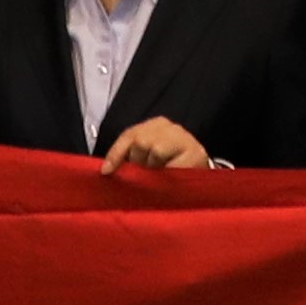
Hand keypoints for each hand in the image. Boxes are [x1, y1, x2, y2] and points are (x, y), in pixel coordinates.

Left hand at [99, 116, 213, 172]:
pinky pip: (172, 166)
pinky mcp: (197, 154)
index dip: (116, 154)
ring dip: (153, 170)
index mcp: (155, 124)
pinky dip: (166, 176)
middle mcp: (170, 127)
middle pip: (141, 141)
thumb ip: (128, 158)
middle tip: (146, 173)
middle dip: (139, 162)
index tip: (106, 172)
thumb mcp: (145, 159)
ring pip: (156, 150)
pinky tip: (170, 179)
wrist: (200, 175)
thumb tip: (106, 169)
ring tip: (159, 175)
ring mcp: (184, 138)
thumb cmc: (168, 168)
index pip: (129, 135)